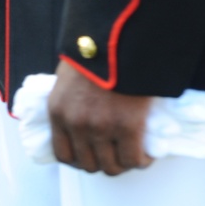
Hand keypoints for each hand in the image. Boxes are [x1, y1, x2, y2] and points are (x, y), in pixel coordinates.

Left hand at [48, 59, 152, 175]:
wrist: (116, 38)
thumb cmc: (93, 52)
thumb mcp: (68, 78)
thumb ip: (71, 103)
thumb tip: (82, 118)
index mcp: (58, 112)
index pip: (63, 154)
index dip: (80, 160)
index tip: (92, 156)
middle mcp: (76, 124)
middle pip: (89, 164)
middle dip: (103, 162)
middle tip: (115, 154)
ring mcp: (101, 128)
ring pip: (112, 167)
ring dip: (123, 163)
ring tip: (132, 154)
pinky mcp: (127, 126)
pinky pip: (134, 159)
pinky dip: (141, 161)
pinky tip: (146, 153)